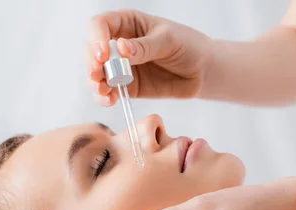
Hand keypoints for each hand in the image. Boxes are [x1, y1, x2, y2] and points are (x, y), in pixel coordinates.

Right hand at [85, 9, 213, 105]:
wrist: (203, 71)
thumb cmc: (188, 46)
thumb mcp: (169, 41)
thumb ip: (145, 46)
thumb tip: (122, 48)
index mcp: (127, 23)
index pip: (100, 25)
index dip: (96, 38)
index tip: (103, 54)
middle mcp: (119, 43)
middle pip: (92, 50)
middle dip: (92, 63)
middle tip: (97, 75)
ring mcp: (121, 66)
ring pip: (97, 73)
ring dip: (94, 82)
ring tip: (102, 90)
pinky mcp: (127, 87)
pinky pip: (109, 92)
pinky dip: (104, 97)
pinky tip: (109, 100)